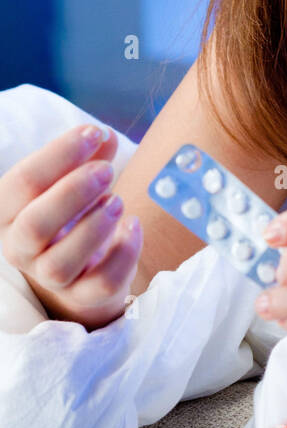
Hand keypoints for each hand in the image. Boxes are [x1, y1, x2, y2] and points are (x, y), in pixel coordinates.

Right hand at [0, 122, 142, 328]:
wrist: (83, 269)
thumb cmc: (72, 213)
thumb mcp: (74, 181)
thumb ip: (88, 156)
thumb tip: (104, 135)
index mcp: (8, 211)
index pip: (21, 182)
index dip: (59, 153)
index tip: (93, 132)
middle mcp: (20, 247)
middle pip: (34, 225)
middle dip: (73, 192)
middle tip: (107, 171)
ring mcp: (49, 277)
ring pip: (61, 262)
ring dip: (94, 227)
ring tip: (118, 201)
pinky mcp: (83, 295)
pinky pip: (101, 283)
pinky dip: (124, 253)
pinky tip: (134, 226)